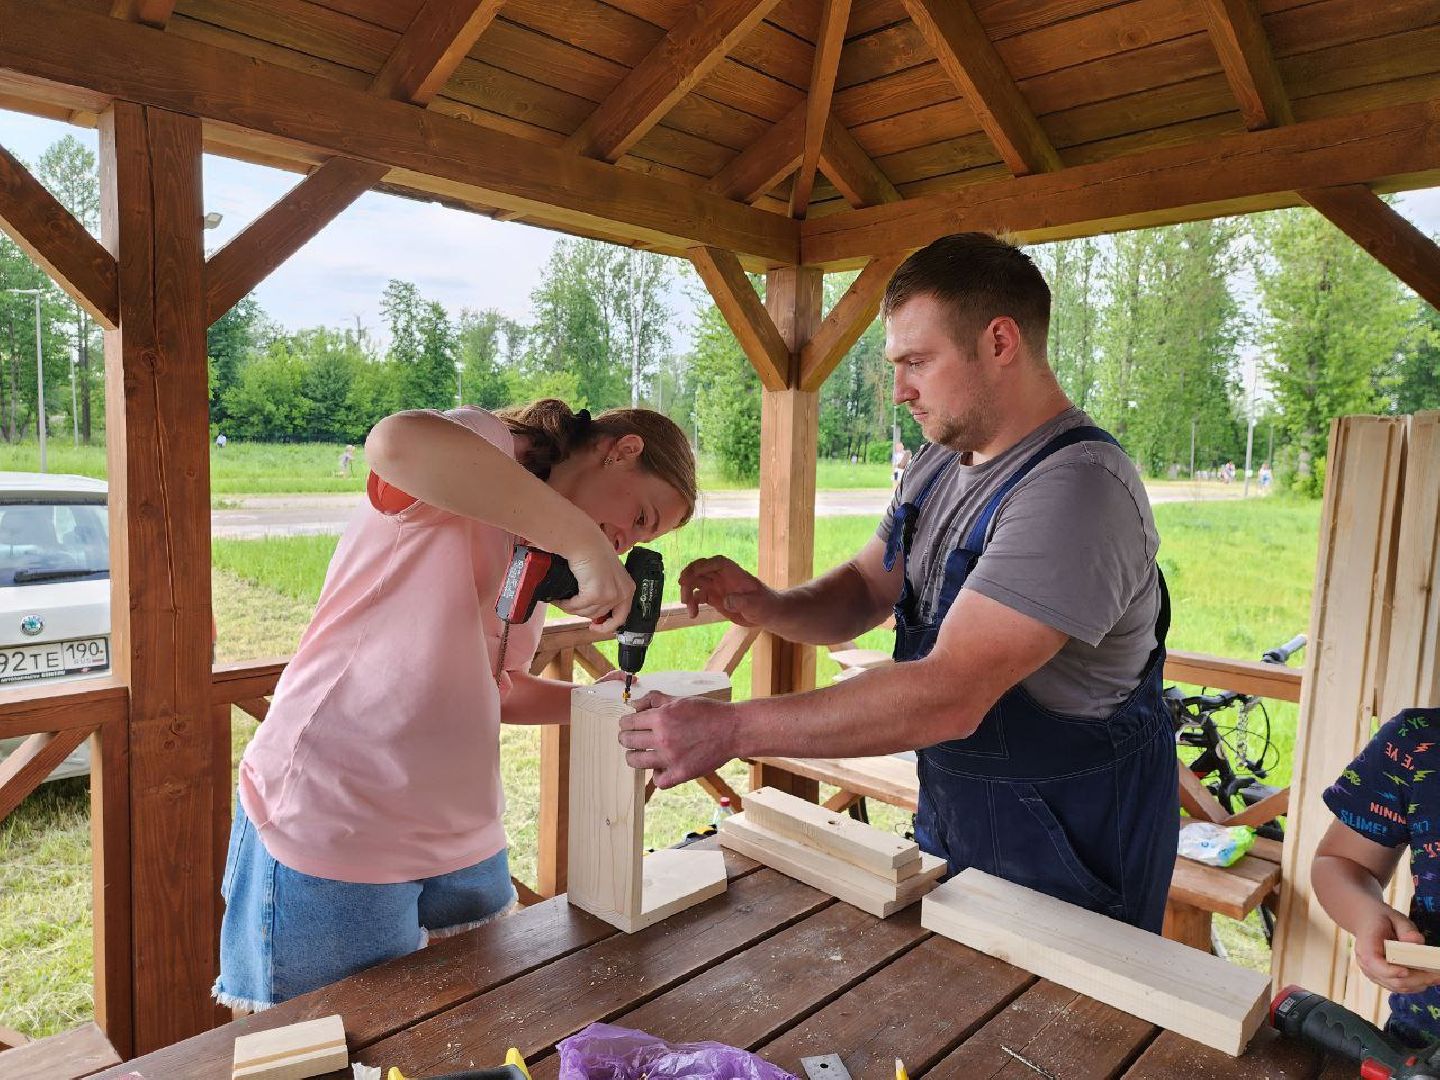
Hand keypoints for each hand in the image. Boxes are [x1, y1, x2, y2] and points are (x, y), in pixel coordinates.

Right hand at [560, 526, 633, 633]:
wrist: (584, 541)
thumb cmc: (593, 552)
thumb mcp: (608, 573)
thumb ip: (607, 589)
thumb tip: (596, 609)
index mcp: (628, 588)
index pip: (621, 617)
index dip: (607, 626)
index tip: (595, 628)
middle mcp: (622, 593)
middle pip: (601, 616)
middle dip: (584, 614)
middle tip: (571, 609)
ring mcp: (610, 595)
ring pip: (587, 612)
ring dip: (573, 608)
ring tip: (563, 600)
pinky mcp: (595, 594)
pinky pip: (577, 607)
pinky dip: (566, 605)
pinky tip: (559, 599)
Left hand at [618, 692, 739, 788]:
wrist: (732, 730)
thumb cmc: (708, 712)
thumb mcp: (680, 700)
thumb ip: (655, 700)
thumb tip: (634, 705)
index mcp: (661, 717)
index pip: (628, 723)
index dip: (625, 723)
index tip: (627, 725)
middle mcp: (663, 738)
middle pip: (628, 741)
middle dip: (625, 738)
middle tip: (628, 738)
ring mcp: (671, 758)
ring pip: (637, 761)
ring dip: (634, 756)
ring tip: (638, 753)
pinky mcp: (681, 773)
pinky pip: (658, 780)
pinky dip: (656, 775)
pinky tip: (660, 767)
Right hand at [679, 556, 776, 625]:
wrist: (767, 613)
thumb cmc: (765, 605)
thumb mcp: (756, 604)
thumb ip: (742, 601)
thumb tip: (726, 600)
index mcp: (733, 571)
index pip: (716, 562)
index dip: (702, 566)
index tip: (690, 576)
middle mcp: (722, 576)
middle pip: (700, 570)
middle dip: (689, 578)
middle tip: (684, 591)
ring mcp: (716, 586)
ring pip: (695, 582)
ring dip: (688, 592)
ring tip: (689, 608)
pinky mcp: (713, 597)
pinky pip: (697, 596)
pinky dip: (692, 604)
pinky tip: (693, 614)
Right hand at [1353, 907, 1439, 993]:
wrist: (1367, 923)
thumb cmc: (1381, 919)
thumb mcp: (1393, 917)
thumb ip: (1406, 929)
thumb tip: (1417, 942)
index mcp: (1365, 947)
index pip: (1373, 963)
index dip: (1390, 970)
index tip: (1407, 971)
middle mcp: (1366, 965)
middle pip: (1392, 980)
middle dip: (1416, 979)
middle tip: (1437, 974)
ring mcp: (1374, 974)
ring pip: (1398, 987)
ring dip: (1419, 984)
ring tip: (1436, 976)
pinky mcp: (1382, 979)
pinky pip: (1400, 987)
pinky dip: (1415, 984)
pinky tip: (1428, 977)